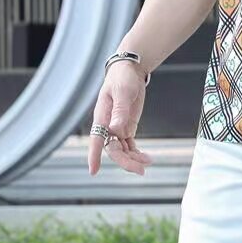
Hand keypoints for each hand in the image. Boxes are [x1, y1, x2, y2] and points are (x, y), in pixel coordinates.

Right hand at [87, 61, 153, 175]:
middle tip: (140, 170)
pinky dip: (136, 153)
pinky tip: (146, 158)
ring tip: (147, 163)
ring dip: (133, 159)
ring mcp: (117, 127)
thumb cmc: (122, 79)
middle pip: (113, 149)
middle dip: (125, 161)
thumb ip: (119, 111)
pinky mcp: (127, 127)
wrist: (130, 71)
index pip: (96, 139)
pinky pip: (129, 144)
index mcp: (102, 117)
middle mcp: (107, 126)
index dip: (94, 156)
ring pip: (122, 150)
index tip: (93, 171)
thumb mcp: (122, 92)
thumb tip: (115, 128)